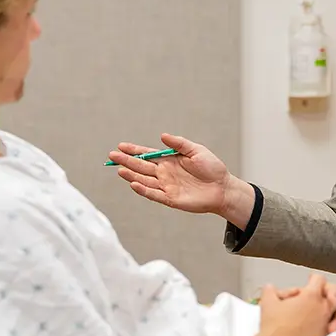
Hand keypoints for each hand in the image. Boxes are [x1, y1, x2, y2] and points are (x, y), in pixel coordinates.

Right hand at [108, 134, 254, 225]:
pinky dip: (143, 190)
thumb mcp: (196, 150)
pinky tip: (133, 183)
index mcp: (169, 160)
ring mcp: (166, 186)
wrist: (223, 188)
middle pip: (141, 166)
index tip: (121, 146)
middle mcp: (165, 173)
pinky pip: (153, 194)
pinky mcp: (170, 199)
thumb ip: (179, 144)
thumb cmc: (212, 168)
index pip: (147, 154)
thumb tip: (162, 136)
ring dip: (131, 175)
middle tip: (112, 156)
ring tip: (119, 169)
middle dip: (126, 161)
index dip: (134, 150)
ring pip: (144, 180)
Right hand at [267, 282, 335, 333]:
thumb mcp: (267, 303)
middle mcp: (324, 308)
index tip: (311, 280)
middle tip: (321, 293)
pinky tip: (329, 327)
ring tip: (330, 309)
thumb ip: (270, 291)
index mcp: (311, 296)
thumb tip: (270, 288)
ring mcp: (328, 324)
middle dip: (329, 290)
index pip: (319, 279)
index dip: (314, 278)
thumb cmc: (274, 329)